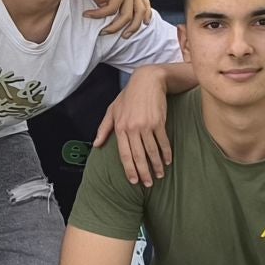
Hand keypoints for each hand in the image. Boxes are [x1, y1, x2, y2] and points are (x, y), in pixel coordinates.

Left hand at [82, 0, 150, 35]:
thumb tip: (103, 4)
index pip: (112, 8)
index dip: (98, 14)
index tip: (86, 14)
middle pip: (128, 15)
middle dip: (115, 27)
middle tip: (102, 33)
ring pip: (140, 12)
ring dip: (134, 26)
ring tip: (125, 36)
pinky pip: (145, 3)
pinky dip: (147, 13)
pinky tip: (146, 22)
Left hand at [95, 69, 171, 184]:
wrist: (147, 80)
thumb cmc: (129, 96)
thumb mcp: (113, 110)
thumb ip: (104, 128)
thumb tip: (96, 144)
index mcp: (120, 127)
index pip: (124, 154)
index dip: (129, 169)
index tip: (134, 181)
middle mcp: (132, 128)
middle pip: (138, 156)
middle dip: (144, 172)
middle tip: (148, 183)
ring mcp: (146, 125)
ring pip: (152, 151)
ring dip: (156, 165)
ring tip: (159, 175)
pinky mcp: (159, 122)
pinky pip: (163, 141)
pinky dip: (166, 153)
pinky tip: (167, 161)